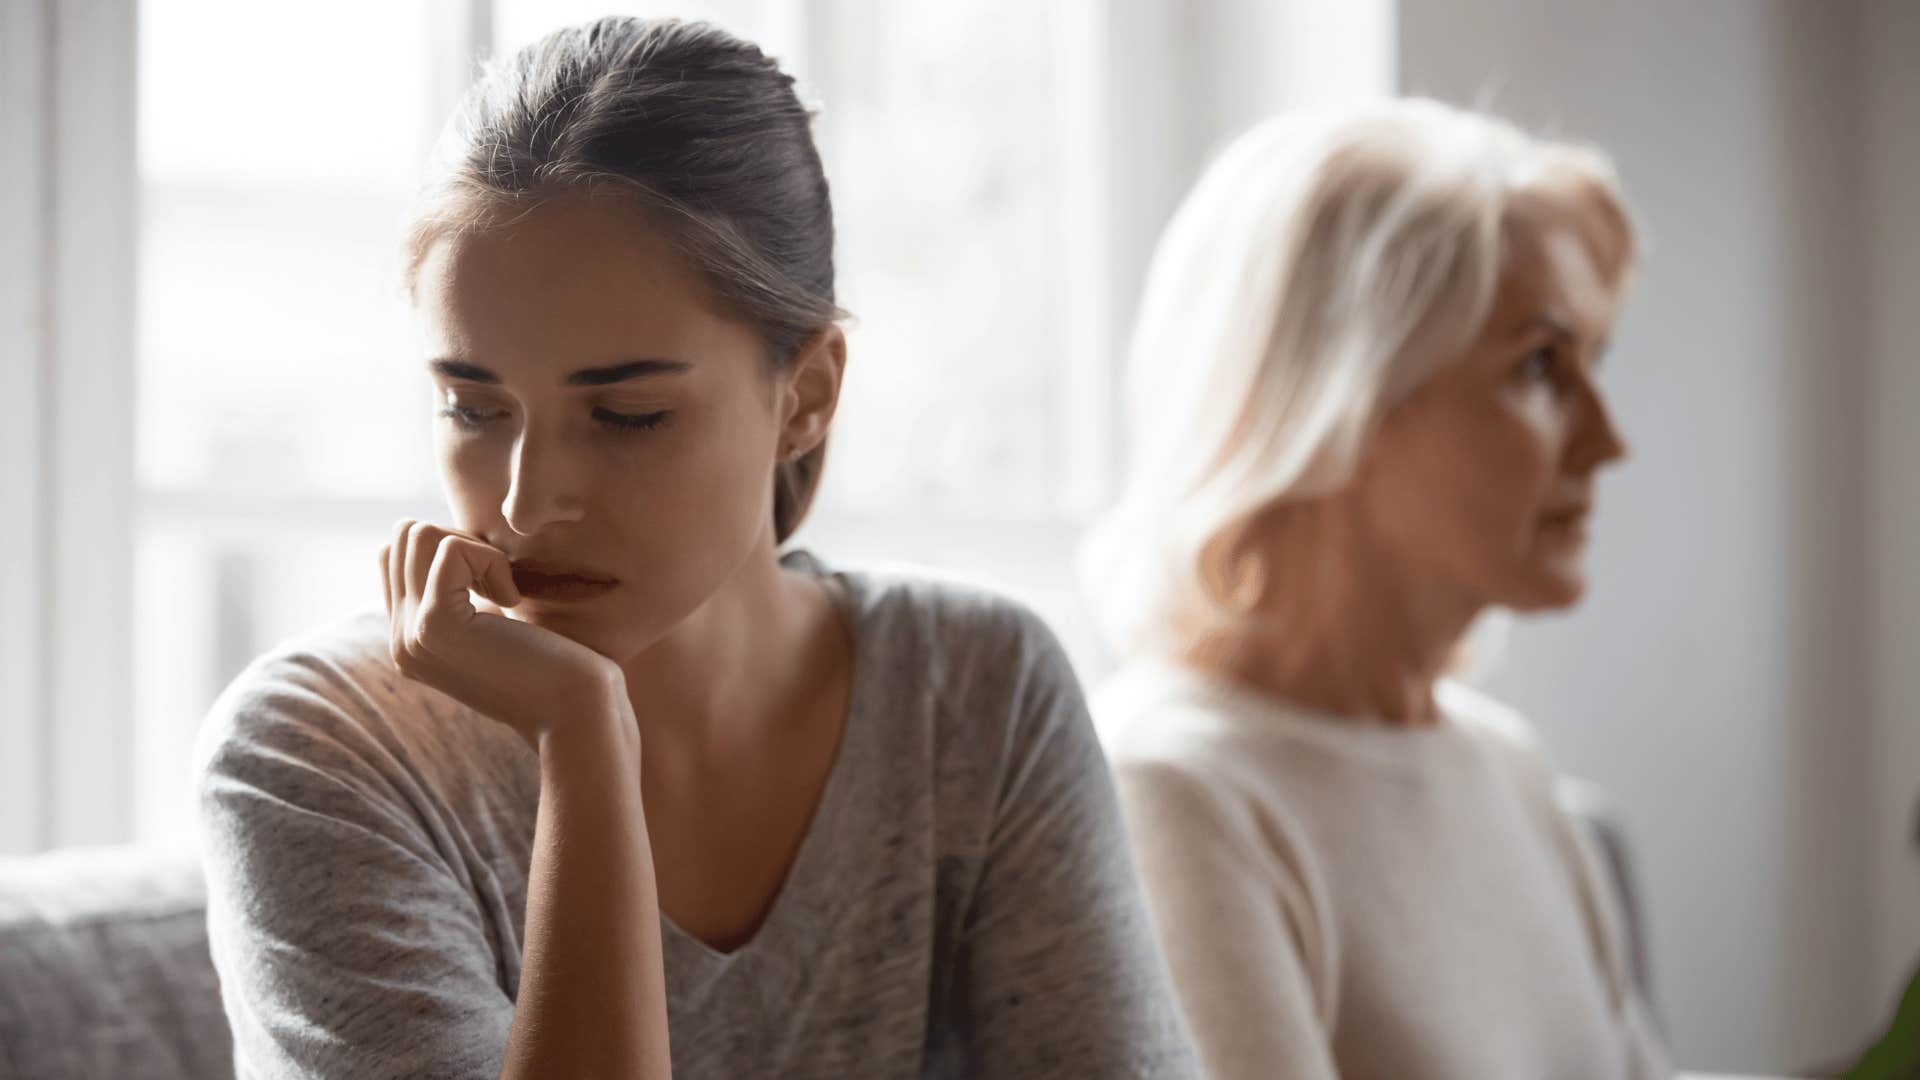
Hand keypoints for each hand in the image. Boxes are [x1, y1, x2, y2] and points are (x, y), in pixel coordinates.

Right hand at [379, 519, 628, 750]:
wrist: (574, 711)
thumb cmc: (552, 664)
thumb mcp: (493, 625)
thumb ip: (459, 594)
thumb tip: (443, 538)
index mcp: (409, 639)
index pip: (394, 555)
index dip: (449, 548)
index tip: (490, 584)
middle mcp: (399, 640)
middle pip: (402, 536)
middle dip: (460, 540)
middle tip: (500, 583)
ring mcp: (410, 635)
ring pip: (416, 533)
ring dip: (474, 548)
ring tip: (504, 592)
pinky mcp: (436, 625)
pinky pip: (449, 549)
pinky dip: (491, 560)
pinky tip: (513, 600)